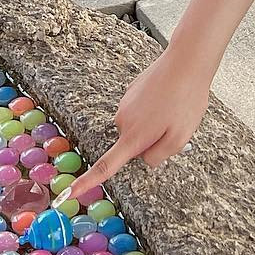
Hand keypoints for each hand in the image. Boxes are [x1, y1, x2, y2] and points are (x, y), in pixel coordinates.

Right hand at [66, 45, 212, 204]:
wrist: (185, 61)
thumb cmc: (185, 99)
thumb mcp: (180, 138)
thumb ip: (158, 156)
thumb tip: (144, 158)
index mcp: (134, 136)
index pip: (106, 165)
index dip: (87, 181)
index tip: (68, 193)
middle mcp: (124, 120)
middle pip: (134, 145)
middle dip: (152, 141)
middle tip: (174, 125)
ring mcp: (125, 103)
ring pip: (139, 127)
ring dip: (154, 123)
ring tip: (174, 107)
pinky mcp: (131, 91)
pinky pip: (141, 111)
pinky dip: (154, 109)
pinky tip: (168, 97)